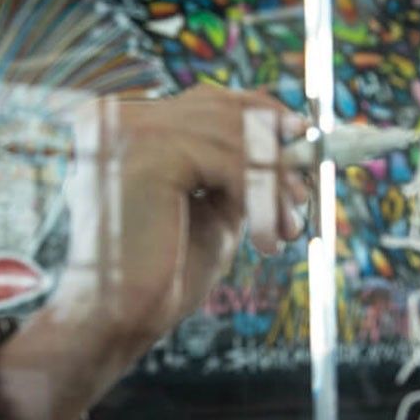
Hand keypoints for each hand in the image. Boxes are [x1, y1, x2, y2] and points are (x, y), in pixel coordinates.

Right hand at [0, 84, 307, 419]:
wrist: (116, 319)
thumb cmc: (158, 274)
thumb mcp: (207, 207)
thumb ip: (235, 169)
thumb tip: (292, 140)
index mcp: (118, 123)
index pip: (204, 99)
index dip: (260, 115)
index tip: (301, 139)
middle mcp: (115, 116)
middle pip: (221, 109)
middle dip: (273, 151)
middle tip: (304, 191)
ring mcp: (127, 130)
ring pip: (230, 136)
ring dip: (272, 183)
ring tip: (288, 226)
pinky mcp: (148, 152)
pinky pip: (228, 161)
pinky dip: (260, 197)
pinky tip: (267, 239)